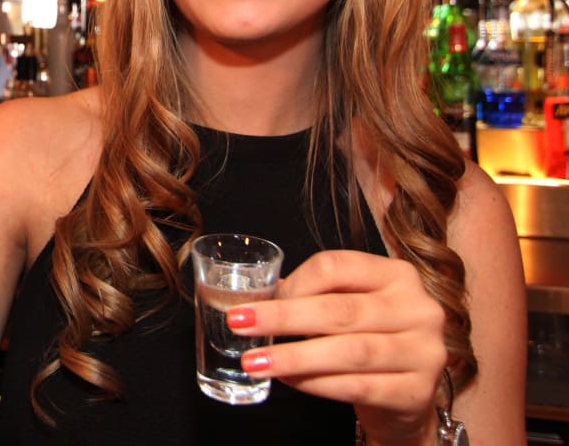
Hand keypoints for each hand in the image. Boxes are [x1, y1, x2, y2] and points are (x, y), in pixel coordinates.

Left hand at [229, 250, 444, 443]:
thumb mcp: (352, 306)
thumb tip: (254, 296)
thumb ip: (313, 295)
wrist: (409, 395)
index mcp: (397, 275)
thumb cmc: (370, 338)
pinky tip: (288, 380)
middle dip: (282, 317)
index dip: (294, 283)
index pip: (338, 266)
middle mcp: (417, 309)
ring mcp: (423, 352)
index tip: (258, 299)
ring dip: (294, 356)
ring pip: (349, 351)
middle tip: (239, 323)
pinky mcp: (417, 392)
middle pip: (340, 310)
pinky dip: (316, 383)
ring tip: (255, 361)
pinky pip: (357, 386)